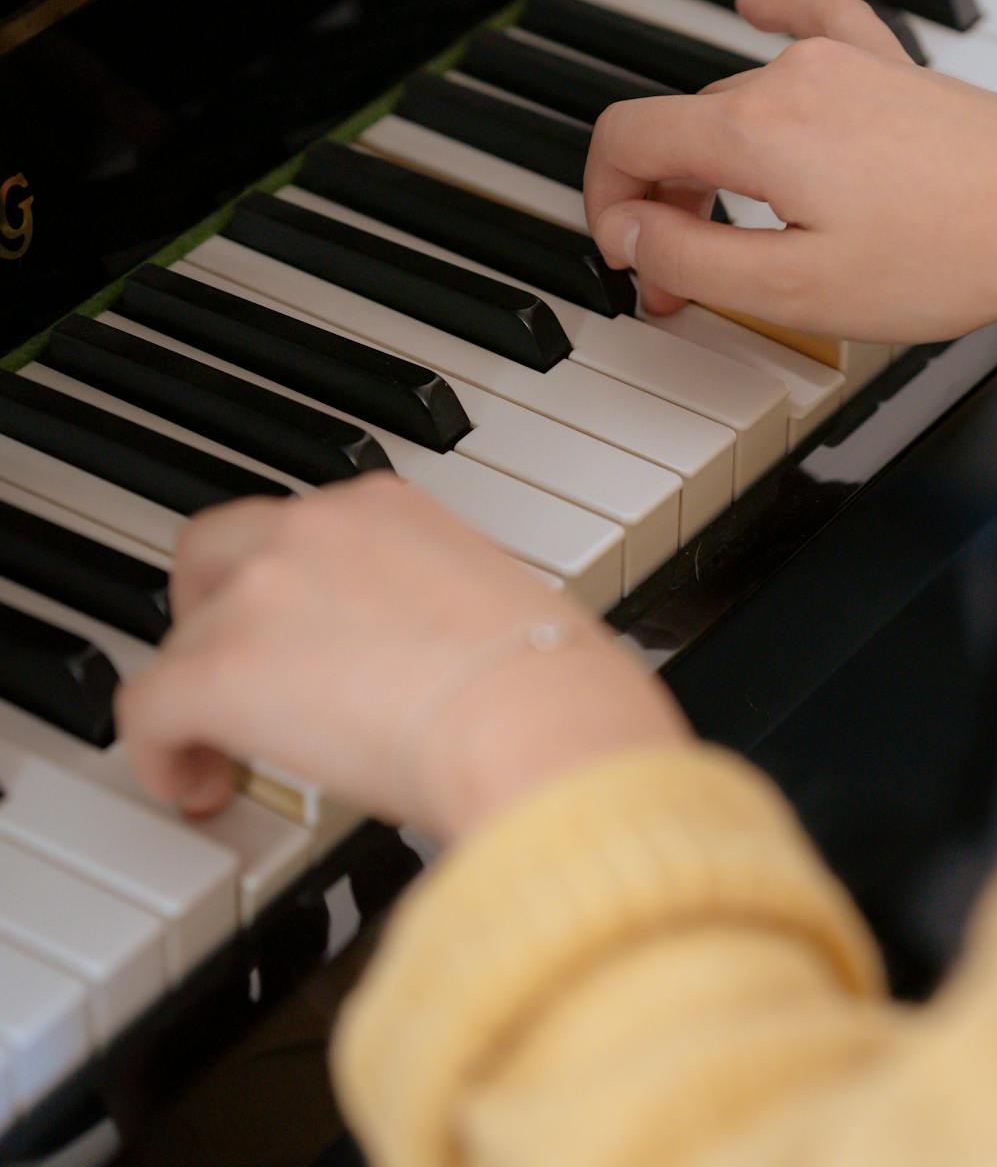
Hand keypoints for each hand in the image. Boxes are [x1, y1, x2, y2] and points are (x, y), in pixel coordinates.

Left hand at [117, 476, 692, 840]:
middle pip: (212, 558)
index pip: (298, 528)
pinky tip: (195, 784)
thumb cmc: (551, 684)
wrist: (538, 720)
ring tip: (236, 755)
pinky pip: (148, 710)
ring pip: (184, 641)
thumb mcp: (500, 611)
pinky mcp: (220, 669)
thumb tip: (447, 672)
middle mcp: (313, 529)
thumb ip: (446, 616)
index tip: (300, 634)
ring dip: (203, 696)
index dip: (284, 588)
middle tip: (241, 674)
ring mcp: (261, 593)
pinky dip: (162, 754)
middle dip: (214, 616)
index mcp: (387, 508)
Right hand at [585, 0, 996, 339]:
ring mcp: (845, 65)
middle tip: (686, 289)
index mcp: (753, 130)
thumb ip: (691, 261)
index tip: (628, 260)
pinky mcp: (891, 71)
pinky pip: (813, 28)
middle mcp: (790, 79)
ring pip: (739, 104)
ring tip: (736, 239)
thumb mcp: (795, 291)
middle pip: (683, 131)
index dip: (605, 206)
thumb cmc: (950, 257)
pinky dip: (772, 27)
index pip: (625, 139)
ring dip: (715, 167)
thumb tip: (625, 235)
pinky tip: (754, 9)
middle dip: (668, 210)